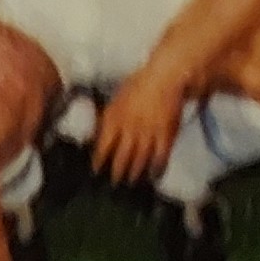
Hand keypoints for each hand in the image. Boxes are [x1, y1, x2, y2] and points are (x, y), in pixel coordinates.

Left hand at [93, 63, 188, 185]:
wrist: (165, 77)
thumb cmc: (138, 84)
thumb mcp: (116, 99)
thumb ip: (105, 118)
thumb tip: (93, 135)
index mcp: (114, 119)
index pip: (103, 147)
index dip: (99, 161)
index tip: (96, 171)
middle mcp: (129, 129)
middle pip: (121, 159)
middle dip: (116, 173)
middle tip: (114, 183)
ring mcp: (148, 134)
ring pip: (139, 161)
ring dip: (134, 174)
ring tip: (131, 183)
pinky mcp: (166, 135)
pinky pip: (160, 158)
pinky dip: (156, 169)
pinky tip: (154, 175)